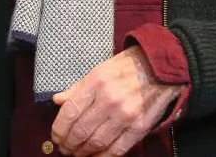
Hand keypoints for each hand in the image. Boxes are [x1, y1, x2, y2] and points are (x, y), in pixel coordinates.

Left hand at [50, 47, 183, 156]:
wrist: (160, 67)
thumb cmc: (127, 67)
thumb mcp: (99, 69)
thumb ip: (78, 87)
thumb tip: (58, 101)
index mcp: (97, 82)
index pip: (71, 112)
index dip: (59, 129)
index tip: (55, 136)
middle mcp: (110, 99)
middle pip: (81, 130)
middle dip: (68, 143)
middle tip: (64, 148)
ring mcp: (126, 115)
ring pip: (97, 142)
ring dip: (83, 152)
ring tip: (76, 153)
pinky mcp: (140, 127)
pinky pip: (118, 149)